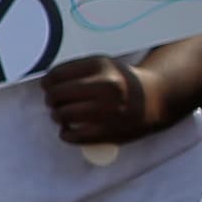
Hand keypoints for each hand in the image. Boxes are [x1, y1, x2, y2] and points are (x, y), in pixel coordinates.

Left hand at [41, 55, 165, 146]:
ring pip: (62, 114)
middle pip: (57, 94)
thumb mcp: (104, 66)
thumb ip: (78, 71)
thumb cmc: (122, 82)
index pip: (56, 74)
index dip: (48, 82)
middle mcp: (105, 85)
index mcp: (100, 65)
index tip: (48, 86)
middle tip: (54, 103)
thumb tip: (46, 84)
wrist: (156, 99)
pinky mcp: (109, 131)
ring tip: (61, 116)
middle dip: (51, 100)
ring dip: (57, 116)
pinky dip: (66, 134)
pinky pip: (73, 135)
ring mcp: (107, 109)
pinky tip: (68, 131)